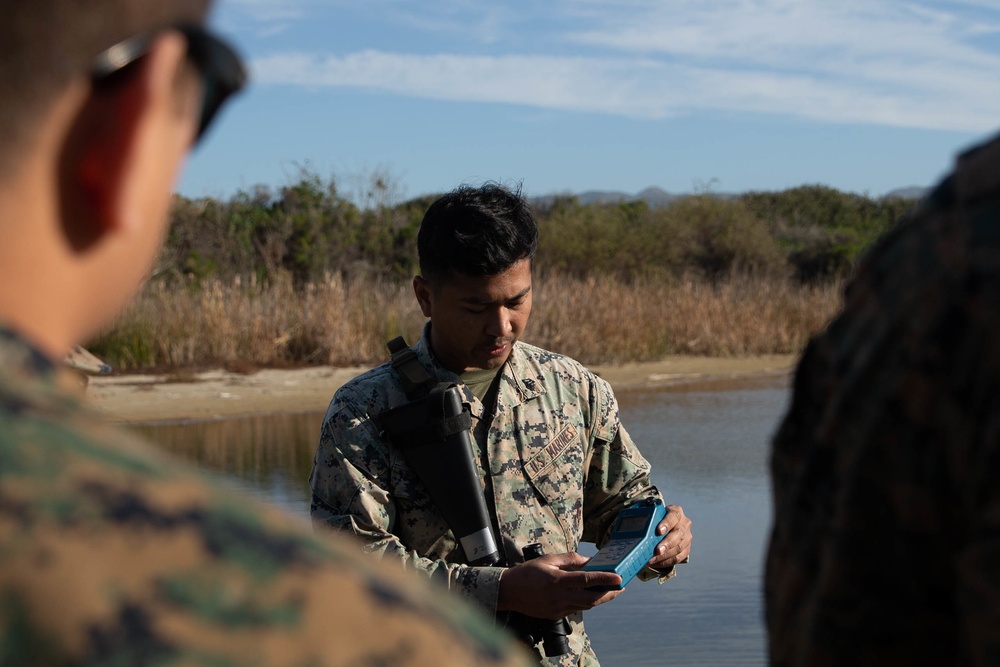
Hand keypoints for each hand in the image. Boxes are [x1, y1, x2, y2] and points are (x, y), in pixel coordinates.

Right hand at [497, 552, 621, 619]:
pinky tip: (591, 595)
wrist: (508, 592)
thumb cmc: (527, 573)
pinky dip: (586, 602)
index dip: (604, 579)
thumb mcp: (548, 560)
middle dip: (609, 594)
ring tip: (610, 591)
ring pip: (585, 606)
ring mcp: (557, 609)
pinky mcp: (555, 615)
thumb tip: (588, 561)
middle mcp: (559, 597)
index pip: (586, 580)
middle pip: (591, 599)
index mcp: (557, 581)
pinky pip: (576, 609)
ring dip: (600, 599)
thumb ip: (570, 559)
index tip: (618, 577)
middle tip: (620, 587)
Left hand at [648, 504, 691, 570]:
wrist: (665, 525)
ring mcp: (687, 537)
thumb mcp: (651, 514)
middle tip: (657, 551)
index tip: (658, 531)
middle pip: (678, 534)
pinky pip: (678, 558)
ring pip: (679, 548)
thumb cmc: (655, 519)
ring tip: (651, 559)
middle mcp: (684, 524)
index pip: (673, 516)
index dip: (667, 523)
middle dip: (667, 544)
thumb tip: (631, 524)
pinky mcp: (686, 549)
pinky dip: (666, 562)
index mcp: (676, 512)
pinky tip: (655, 563)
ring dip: (664, 556)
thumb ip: (645, 516)